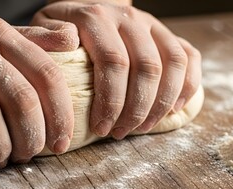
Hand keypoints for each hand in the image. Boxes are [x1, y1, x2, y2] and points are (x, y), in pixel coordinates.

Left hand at [32, 2, 201, 138]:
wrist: (82, 9)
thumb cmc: (60, 29)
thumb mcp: (42, 29)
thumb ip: (47, 37)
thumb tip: (67, 41)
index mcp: (97, 16)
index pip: (113, 61)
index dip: (111, 101)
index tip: (101, 128)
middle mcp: (129, 17)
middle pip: (146, 67)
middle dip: (136, 109)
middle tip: (120, 132)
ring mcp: (151, 24)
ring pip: (173, 64)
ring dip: (161, 103)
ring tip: (142, 127)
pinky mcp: (166, 34)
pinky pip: (189, 57)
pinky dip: (188, 85)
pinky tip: (173, 109)